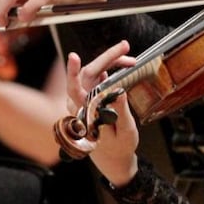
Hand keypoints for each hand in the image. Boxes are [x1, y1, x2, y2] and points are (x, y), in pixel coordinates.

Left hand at [66, 40, 139, 186]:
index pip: (75, 90)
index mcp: (85, 115)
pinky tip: (122, 65)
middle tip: (125, 46)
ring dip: (110, 62)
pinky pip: (96, 77)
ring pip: (92, 73)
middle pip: (87, 74)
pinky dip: (110, 68)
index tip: (73, 56)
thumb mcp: (125, 132)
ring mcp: (82, 100)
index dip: (73, 72)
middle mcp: (79, 105)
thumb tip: (118, 90)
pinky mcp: (88, 96)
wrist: (113, 157)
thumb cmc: (119, 147)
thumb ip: (120, 112)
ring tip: (130, 59)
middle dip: (106, 57)